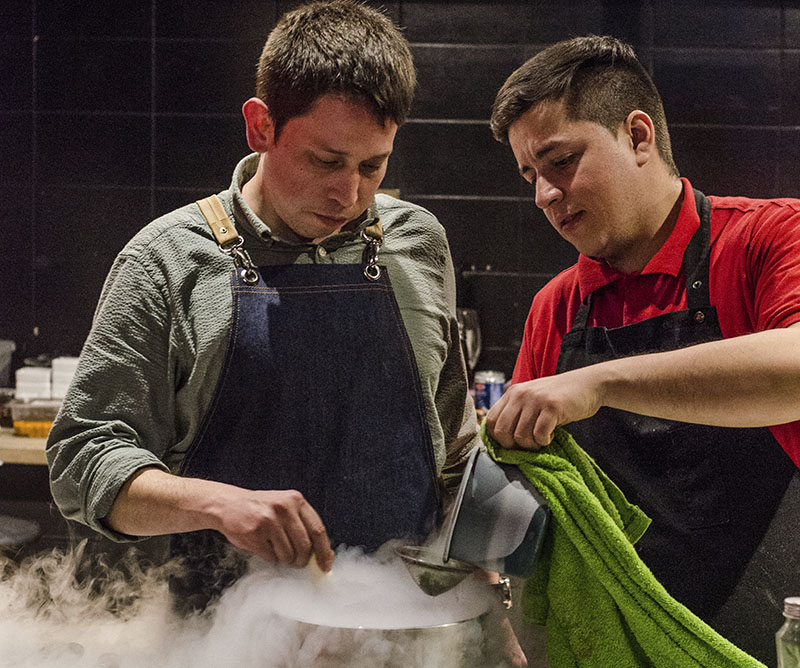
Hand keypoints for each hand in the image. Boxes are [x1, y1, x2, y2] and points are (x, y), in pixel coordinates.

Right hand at [215, 488, 334, 571]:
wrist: (228, 504)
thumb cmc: (261, 509)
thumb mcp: (285, 507)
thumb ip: (303, 525)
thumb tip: (322, 555)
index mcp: (296, 500)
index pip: (318, 530)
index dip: (324, 551)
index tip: (325, 566)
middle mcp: (284, 508)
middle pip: (305, 546)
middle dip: (302, 560)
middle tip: (297, 563)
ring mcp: (269, 520)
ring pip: (288, 555)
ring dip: (284, 560)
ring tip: (276, 549)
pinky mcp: (255, 533)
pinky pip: (271, 557)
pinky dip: (270, 557)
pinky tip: (263, 546)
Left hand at [486, 369, 601, 448]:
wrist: (589, 384)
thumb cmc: (560, 397)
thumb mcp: (533, 399)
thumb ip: (517, 413)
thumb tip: (503, 441)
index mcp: (512, 393)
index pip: (491, 420)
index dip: (499, 438)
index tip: (513, 443)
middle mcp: (520, 394)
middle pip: (502, 431)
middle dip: (513, 445)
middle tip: (529, 445)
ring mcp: (536, 399)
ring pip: (520, 436)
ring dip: (532, 445)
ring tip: (542, 438)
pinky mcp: (552, 407)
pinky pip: (539, 434)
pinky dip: (544, 441)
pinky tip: (552, 436)